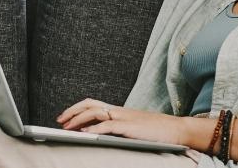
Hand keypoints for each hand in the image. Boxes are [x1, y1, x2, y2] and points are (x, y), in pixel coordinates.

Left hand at [56, 98, 187, 144]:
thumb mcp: (134, 129)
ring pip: (96, 112)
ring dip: (78, 120)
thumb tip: (100, 134)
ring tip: (68, 128)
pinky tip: (86, 134)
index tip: (65, 117)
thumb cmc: (158, 132)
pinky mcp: (130, 127)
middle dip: (72, 111)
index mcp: (120, 111)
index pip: (94, 104)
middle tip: (59, 121)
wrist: (177, 130)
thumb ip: (118, 129)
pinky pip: (108, 125)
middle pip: (90, 104)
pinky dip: (95, 129)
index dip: (77, 109)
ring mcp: (125, 118)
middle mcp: (120, 111)